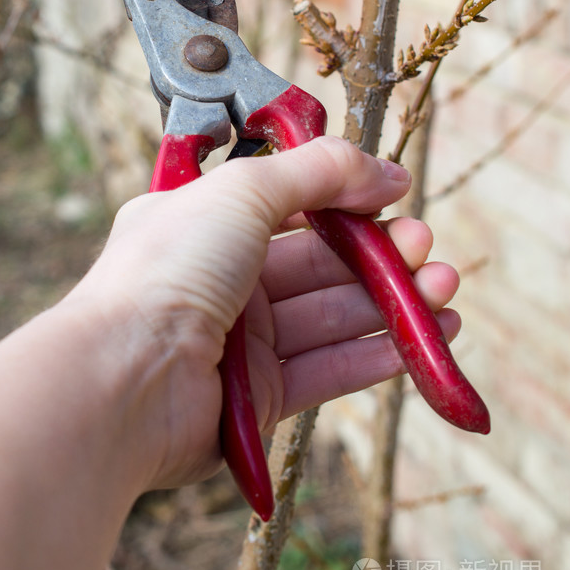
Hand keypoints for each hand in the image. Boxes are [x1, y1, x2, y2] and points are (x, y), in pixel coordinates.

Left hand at [71, 137, 459, 492]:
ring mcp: (239, 340)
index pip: (290, 203)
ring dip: (392, 302)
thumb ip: (318, 172)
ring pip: (331, 315)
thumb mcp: (244, 190)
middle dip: (380, 254)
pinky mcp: (258, 398)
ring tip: (444, 291)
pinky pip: (328, 369)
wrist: (124, 379)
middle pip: (319, 263)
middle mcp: (221, 278)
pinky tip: (425, 338)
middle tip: (427, 249)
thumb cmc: (167, 270)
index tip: (396, 195)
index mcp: (204, 222)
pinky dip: (377, 353)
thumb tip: (383, 171)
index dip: (346, 198)